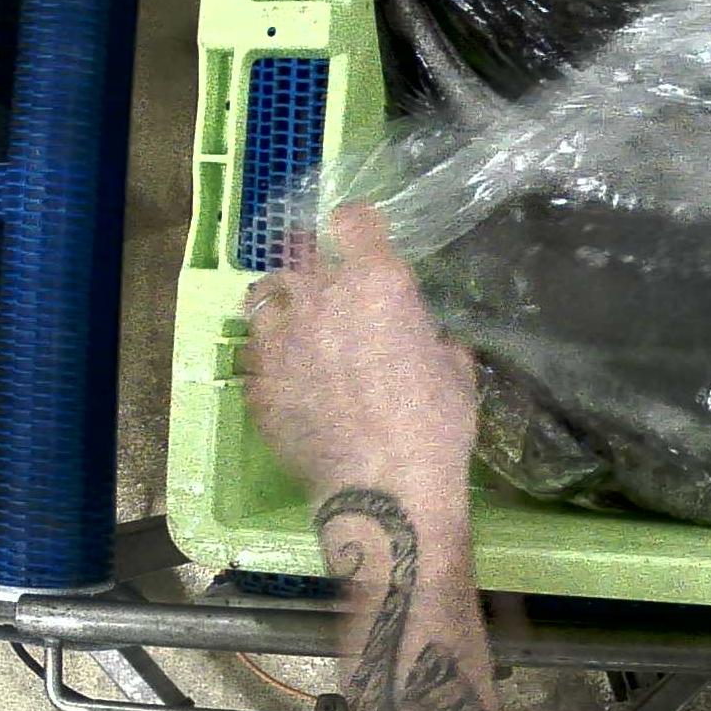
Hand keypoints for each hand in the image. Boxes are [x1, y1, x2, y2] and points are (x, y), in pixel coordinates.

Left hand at [243, 204, 477, 516]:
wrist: (385, 489)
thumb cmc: (436, 426)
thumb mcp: (456, 372)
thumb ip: (434, 340)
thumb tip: (428, 340)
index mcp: (378, 284)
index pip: (354, 221)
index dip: (357, 226)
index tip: (361, 238)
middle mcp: (321, 298)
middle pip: (298, 257)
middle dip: (314, 273)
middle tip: (331, 298)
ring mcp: (280, 340)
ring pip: (264, 300)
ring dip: (281, 308)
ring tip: (296, 331)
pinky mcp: (257, 382)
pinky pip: (255, 356)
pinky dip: (269, 360)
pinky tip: (288, 382)